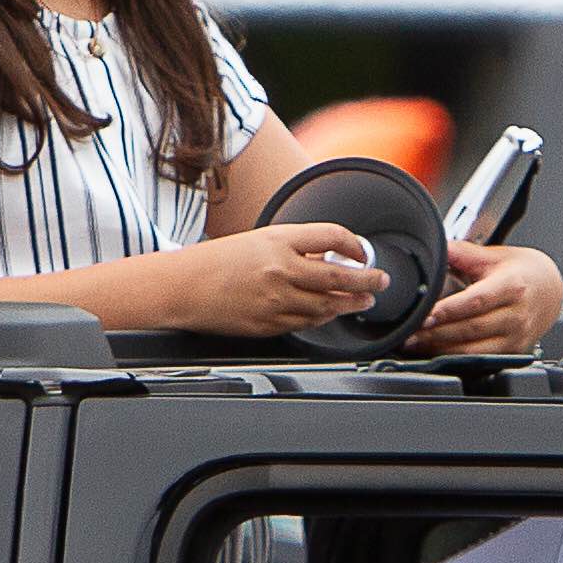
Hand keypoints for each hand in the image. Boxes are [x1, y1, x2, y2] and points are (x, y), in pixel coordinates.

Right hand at [174, 220, 387, 337]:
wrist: (182, 287)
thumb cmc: (215, 262)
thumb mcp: (257, 241)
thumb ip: (293, 249)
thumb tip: (327, 257)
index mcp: (278, 241)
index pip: (332, 237)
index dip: (355, 246)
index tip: (362, 251)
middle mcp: (280, 270)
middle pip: (339, 276)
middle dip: (368, 280)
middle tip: (381, 281)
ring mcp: (276, 300)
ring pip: (327, 305)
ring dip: (350, 303)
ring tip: (363, 300)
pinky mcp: (269, 324)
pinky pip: (306, 323)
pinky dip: (323, 318)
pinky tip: (330, 314)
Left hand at [410, 240, 562, 354]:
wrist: (551, 289)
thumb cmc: (523, 272)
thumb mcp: (494, 256)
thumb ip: (463, 253)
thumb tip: (436, 247)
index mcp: (512, 287)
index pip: (476, 301)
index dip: (449, 310)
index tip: (425, 315)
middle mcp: (516, 315)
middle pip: (471, 328)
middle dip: (437, 333)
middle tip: (409, 333)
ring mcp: (516, 336)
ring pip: (474, 349)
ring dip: (442, 348)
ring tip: (416, 343)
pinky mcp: (512, 351)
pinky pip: (480, 358)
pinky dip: (455, 357)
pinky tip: (436, 351)